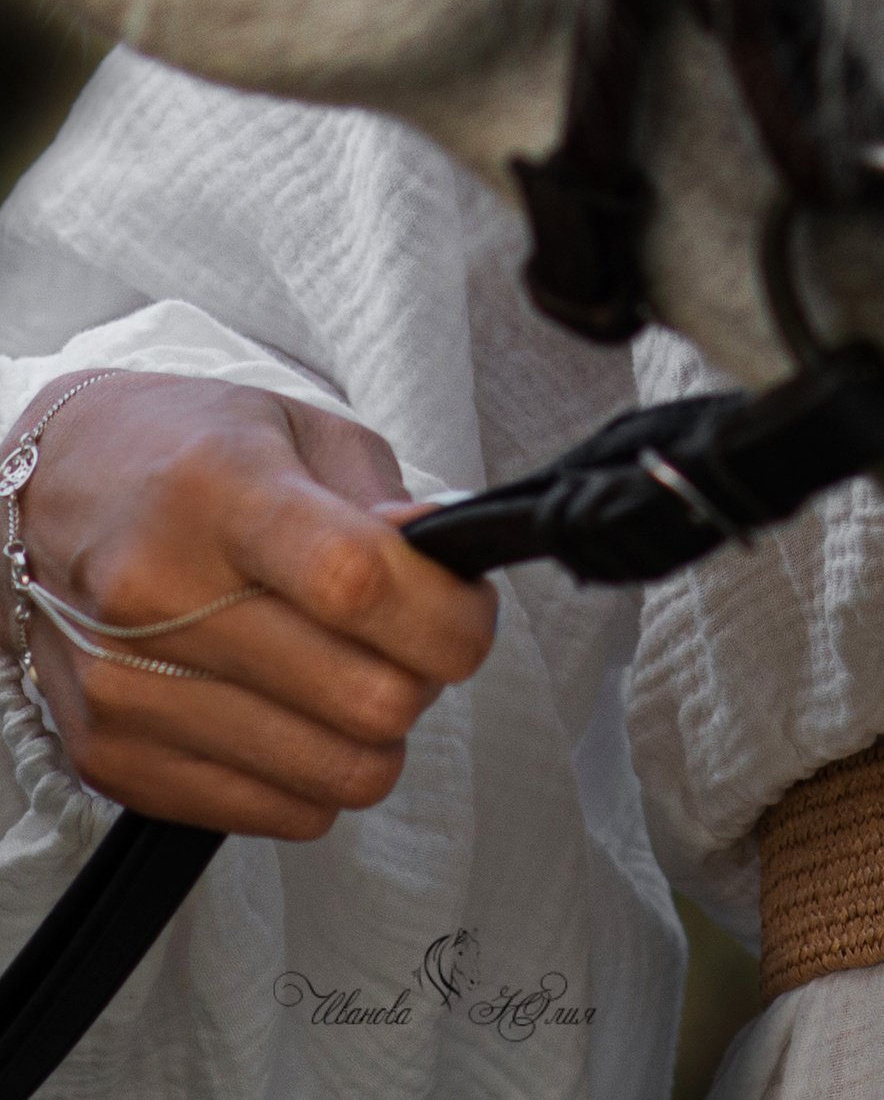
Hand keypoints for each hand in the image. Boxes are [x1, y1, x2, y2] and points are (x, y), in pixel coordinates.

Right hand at [7, 373, 497, 837]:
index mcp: (220, 492)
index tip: (470, 611)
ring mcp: (129, 689)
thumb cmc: (189, 453)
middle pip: (363, 698)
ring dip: (376, 734)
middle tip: (416, 638)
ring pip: (332, 774)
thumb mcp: (300, 429)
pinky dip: (314, 775)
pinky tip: (295, 712)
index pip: (357, 583)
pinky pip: (275, 814)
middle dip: (428, 675)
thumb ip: (385, 498)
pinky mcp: (113, 761)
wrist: (53, 497)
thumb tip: (447, 561)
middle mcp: (159, 594)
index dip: (446, 615)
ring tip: (354, 671)